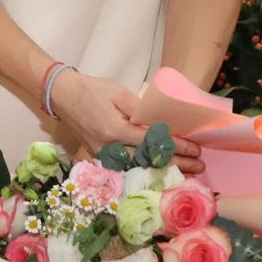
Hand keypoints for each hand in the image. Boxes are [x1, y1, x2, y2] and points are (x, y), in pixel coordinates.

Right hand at [55, 72, 203, 175]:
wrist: (61, 96)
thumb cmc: (90, 90)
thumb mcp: (118, 93)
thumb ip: (141, 110)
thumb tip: (160, 123)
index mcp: (115, 130)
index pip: (152, 141)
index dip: (176, 146)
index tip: (195, 148)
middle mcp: (109, 147)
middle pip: (149, 160)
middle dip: (177, 164)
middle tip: (199, 166)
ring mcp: (103, 155)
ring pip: (139, 167)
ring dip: (164, 170)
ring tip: (187, 172)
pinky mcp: (100, 156)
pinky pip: (127, 166)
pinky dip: (146, 169)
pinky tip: (161, 171)